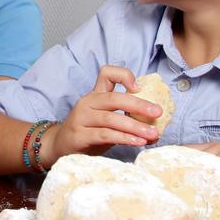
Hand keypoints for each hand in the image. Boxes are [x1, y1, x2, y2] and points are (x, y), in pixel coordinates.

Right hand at [45, 66, 160, 161]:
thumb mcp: (105, 118)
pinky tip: (138, 142)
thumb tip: (157, 126)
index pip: (106, 74)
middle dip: (139, 105)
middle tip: (158, 112)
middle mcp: (87, 103)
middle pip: (114, 98)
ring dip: (135, 126)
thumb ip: (126, 117)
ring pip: (111, 119)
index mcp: (95, 95)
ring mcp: (81, 119)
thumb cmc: (89, 131)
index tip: (139, 87)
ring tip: (153, 134)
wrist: (61, 146)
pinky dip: (124, 138)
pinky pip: (105, 135)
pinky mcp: (80, 136)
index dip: (124, 76)